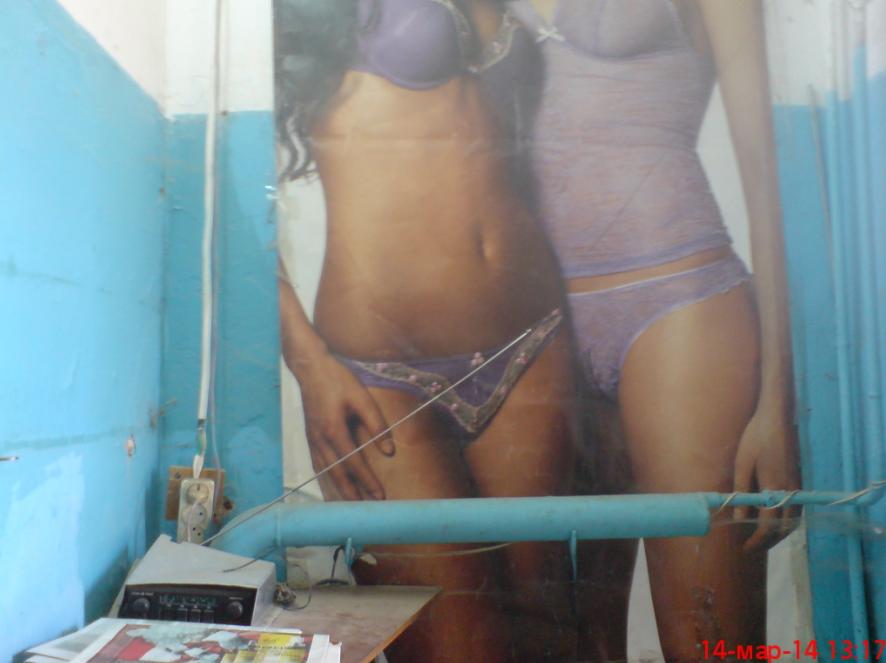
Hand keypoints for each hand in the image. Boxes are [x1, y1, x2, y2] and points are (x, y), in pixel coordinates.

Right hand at [296, 352, 393, 500]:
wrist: (310, 368)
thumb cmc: (338, 380)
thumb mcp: (362, 397)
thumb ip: (376, 424)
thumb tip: (389, 451)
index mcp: (334, 430)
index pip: (354, 463)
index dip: (367, 481)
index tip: (380, 496)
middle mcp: (321, 440)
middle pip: (337, 474)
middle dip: (353, 494)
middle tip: (366, 510)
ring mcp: (312, 440)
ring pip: (325, 472)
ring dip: (337, 491)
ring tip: (349, 507)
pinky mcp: (310, 437)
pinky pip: (317, 465)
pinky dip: (324, 480)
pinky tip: (330, 488)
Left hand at [732, 400, 800, 551]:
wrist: (777, 417)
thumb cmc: (756, 438)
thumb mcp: (742, 464)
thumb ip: (741, 492)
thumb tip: (737, 517)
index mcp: (775, 488)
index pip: (768, 525)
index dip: (757, 539)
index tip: (745, 548)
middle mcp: (790, 491)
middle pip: (784, 527)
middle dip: (769, 541)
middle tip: (751, 546)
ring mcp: (797, 486)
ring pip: (793, 520)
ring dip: (779, 532)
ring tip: (760, 536)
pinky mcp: (798, 480)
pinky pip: (795, 509)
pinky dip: (785, 520)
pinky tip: (772, 518)